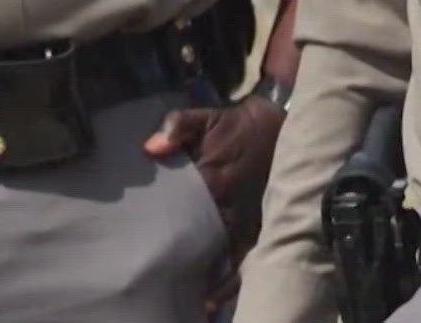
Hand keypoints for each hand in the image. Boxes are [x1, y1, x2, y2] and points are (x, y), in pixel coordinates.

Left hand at [144, 96, 285, 310]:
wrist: (277, 123)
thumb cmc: (234, 125)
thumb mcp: (205, 117)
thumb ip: (176, 127)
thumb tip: (150, 149)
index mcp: (211, 180)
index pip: (180, 209)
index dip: (162, 228)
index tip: (144, 246)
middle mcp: (228, 206)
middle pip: (200, 241)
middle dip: (184, 262)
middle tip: (160, 283)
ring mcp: (245, 218)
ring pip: (225, 257)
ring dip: (209, 281)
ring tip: (193, 305)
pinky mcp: (257, 224)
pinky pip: (245, 258)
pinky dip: (232, 280)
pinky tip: (216, 300)